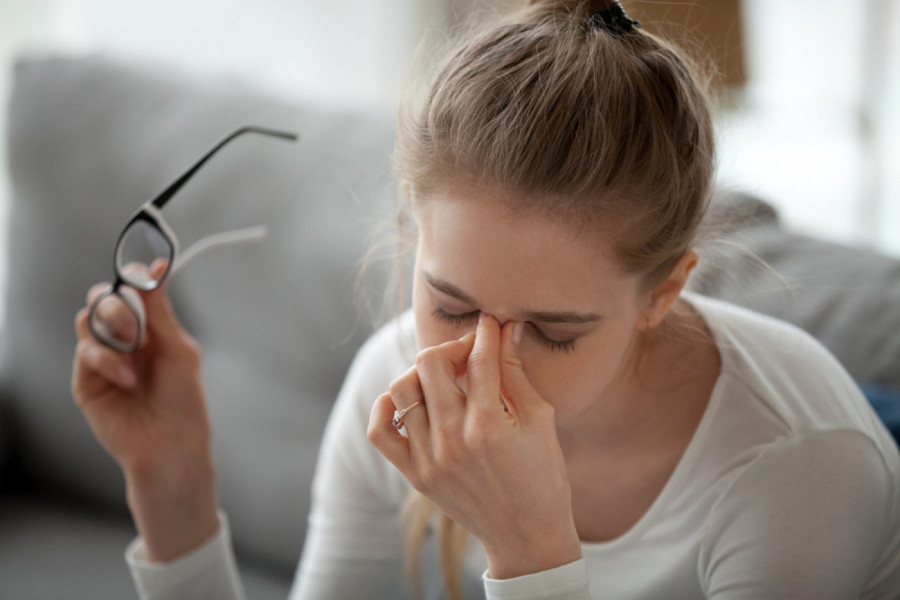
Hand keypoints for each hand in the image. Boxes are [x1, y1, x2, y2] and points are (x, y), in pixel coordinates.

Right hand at [71, 263, 217, 561]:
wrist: (170, 445)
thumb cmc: (184, 401)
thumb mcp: (178, 349)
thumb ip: (160, 310)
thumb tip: (157, 265)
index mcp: (152, 328)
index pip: (134, 289)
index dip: (137, 275)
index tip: (150, 268)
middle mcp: (125, 339)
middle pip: (104, 296)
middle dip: (118, 301)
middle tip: (136, 323)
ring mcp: (104, 358)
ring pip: (89, 317)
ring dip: (113, 327)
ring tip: (134, 353)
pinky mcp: (87, 379)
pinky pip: (86, 350)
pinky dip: (107, 359)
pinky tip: (127, 378)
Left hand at [368, 314, 581, 578]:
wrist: (526, 536)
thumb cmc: (543, 476)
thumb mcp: (541, 422)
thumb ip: (517, 374)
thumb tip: (506, 331)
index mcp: (491, 426)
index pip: (478, 358)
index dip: (486, 332)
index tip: (491, 324)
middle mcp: (453, 440)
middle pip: (431, 363)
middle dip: (452, 347)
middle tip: (469, 353)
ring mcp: (429, 459)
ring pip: (403, 388)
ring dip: (423, 373)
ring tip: (444, 378)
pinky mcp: (415, 475)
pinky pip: (380, 431)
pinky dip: (387, 407)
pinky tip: (410, 400)